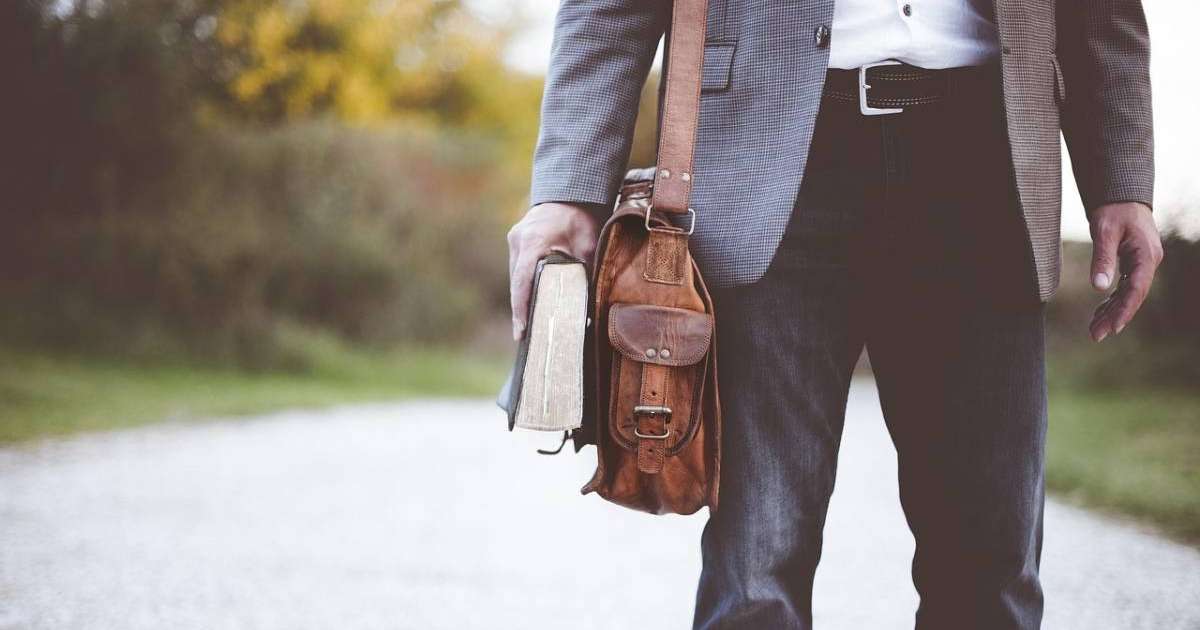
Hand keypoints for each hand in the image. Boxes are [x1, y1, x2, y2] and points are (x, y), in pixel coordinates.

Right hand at [507, 202, 600, 339]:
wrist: (572, 193)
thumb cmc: (582, 217)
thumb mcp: (588, 245)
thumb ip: (585, 272)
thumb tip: (588, 306)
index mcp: (534, 241)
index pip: (522, 280)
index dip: (520, 308)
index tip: (521, 332)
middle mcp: (519, 240)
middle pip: (517, 282)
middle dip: (521, 309)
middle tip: (527, 337)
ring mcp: (515, 239)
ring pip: (516, 277)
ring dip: (523, 297)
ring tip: (529, 326)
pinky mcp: (517, 241)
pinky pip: (518, 269)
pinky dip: (525, 285)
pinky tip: (533, 302)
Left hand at [1087, 202, 1162, 341]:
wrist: (1122, 196)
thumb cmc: (1114, 210)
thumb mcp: (1104, 231)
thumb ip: (1103, 258)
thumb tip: (1099, 287)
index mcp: (1146, 255)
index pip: (1136, 289)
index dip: (1125, 310)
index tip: (1113, 328)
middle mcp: (1148, 263)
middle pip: (1133, 296)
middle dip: (1115, 317)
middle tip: (1096, 335)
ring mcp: (1142, 265)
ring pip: (1128, 294)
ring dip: (1112, 312)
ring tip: (1094, 331)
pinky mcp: (1133, 264)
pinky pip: (1124, 288)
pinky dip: (1111, 301)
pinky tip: (1099, 314)